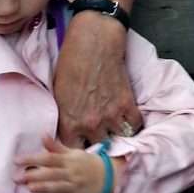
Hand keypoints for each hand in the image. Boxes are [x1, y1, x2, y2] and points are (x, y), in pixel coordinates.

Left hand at [16, 136, 109, 192]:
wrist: (109, 177)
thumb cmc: (86, 164)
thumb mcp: (73, 154)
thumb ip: (55, 148)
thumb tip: (42, 135)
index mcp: (68, 161)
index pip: (49, 158)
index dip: (33, 159)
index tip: (17, 160)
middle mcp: (72, 173)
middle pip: (52, 173)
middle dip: (34, 175)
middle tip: (17, 177)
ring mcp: (76, 188)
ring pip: (59, 188)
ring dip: (45, 188)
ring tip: (30, 188)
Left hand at [53, 12, 141, 146]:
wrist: (93, 42)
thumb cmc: (71, 62)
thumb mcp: (58, 94)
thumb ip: (65, 116)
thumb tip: (69, 128)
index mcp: (69, 122)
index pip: (74, 149)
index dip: (78, 145)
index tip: (82, 141)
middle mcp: (91, 124)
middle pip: (99, 146)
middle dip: (99, 140)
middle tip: (100, 133)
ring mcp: (111, 115)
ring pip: (118, 138)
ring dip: (117, 132)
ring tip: (115, 125)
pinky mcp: (127, 104)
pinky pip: (135, 125)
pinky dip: (133, 122)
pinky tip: (128, 117)